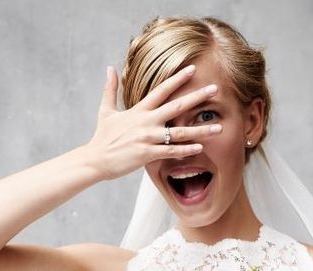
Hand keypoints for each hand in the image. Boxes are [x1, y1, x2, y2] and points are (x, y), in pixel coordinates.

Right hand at [84, 64, 221, 180]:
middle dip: (197, 97)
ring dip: (200, 130)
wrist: (94, 160)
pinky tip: (200, 148)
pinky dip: (186, 150)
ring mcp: (147, 137)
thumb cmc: (102, 137)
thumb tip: (109, 68)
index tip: (193, 69)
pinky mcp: (146, 154)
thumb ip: (110, 89)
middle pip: (176, 106)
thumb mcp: (106, 111)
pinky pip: (170, 151)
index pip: (161, 90)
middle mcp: (145, 121)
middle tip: (215, 89)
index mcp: (138, 110)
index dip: (177, 79)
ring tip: (218, 127)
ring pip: (179, 132)